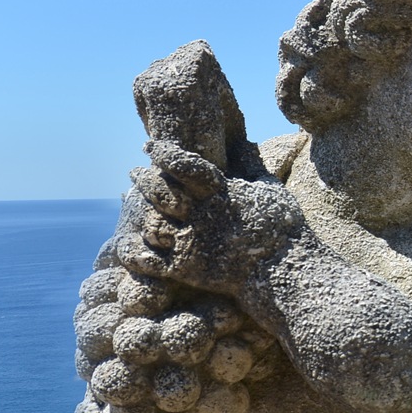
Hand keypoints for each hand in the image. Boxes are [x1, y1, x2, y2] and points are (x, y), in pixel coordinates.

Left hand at [117, 140, 302, 298]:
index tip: (150, 146)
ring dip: (139, 211)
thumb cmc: (282, 228)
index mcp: (220, 193)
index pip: (184, 166)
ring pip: (150, 223)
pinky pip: (148, 260)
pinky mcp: (184, 269)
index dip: (163, 153)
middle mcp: (201, 215)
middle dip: (144, 179)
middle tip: (135, 172)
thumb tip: (242, 141)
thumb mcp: (271, 188)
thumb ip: (252, 164)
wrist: (284, 271)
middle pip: (160, 192)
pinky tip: (128, 242)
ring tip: (132, 201)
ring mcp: (190, 242)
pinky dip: (134, 252)